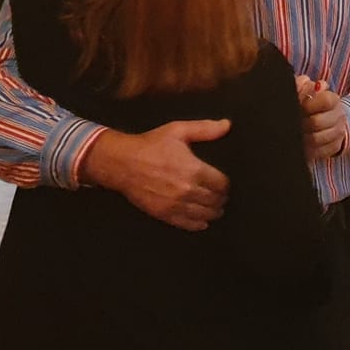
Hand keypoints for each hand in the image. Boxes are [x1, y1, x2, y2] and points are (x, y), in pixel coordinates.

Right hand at [81, 121, 230, 229]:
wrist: (122, 163)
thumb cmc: (151, 145)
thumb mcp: (178, 130)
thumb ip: (205, 129)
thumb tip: (227, 125)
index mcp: (194, 169)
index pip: (222, 184)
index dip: (226, 185)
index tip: (225, 184)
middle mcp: (187, 190)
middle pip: (215, 201)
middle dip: (221, 199)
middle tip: (222, 197)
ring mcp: (175, 204)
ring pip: (204, 215)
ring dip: (213, 213)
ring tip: (216, 209)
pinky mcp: (163, 214)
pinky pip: (187, 224)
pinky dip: (198, 225)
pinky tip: (202, 222)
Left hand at [296, 76, 348, 160]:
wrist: (327, 119)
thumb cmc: (312, 104)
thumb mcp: (307, 91)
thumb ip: (302, 84)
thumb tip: (304, 81)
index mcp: (333, 100)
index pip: (325, 100)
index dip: (309, 104)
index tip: (300, 107)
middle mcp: (339, 116)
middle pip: (318, 122)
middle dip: (301, 124)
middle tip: (291, 124)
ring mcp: (338, 133)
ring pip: (317, 140)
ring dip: (302, 138)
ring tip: (292, 135)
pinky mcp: (334, 147)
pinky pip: (320, 152)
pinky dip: (308, 150)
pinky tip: (299, 146)